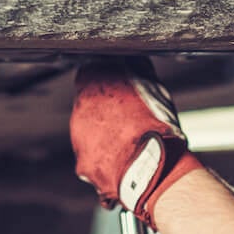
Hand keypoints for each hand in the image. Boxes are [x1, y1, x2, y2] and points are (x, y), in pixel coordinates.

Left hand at [71, 60, 203, 225]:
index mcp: (94, 87)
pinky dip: (105, 160)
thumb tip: (136, 62)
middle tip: (128, 118)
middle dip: (105, 111)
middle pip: (88, 105)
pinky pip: (93, 159)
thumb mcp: (153, 89)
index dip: (105, 81)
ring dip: (106, 135)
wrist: (152, 170)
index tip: (116, 88)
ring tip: (130, 141)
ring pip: (89, 133)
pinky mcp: (83, 166)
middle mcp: (80, 112)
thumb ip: (137, 73)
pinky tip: (123, 160)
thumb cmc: (155, 129)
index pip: (89, 74)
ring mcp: (78, 141)